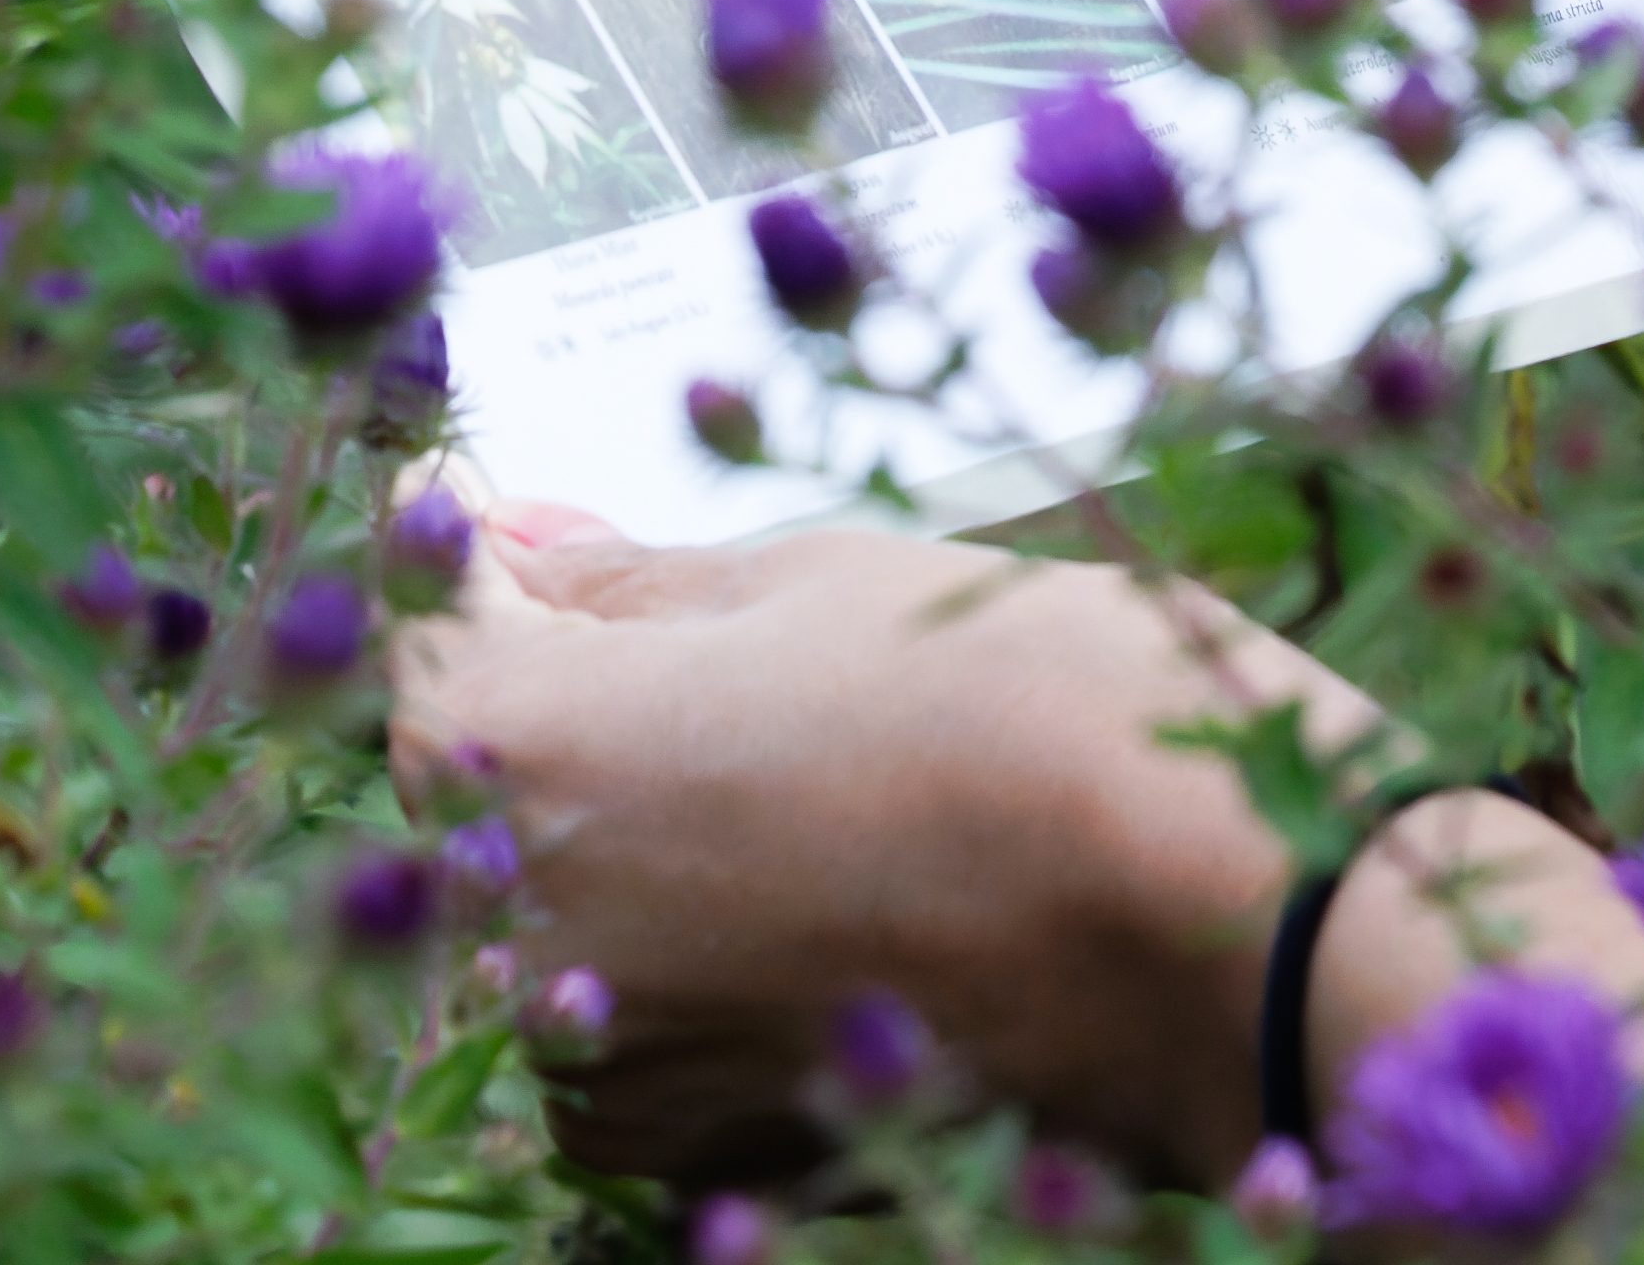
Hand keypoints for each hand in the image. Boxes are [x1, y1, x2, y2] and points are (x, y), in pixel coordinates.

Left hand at [384, 510, 1345, 1178]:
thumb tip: (520, 549)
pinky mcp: (699, 1147)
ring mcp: (608, 1061)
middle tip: (676, 622)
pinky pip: (635, 1019)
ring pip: (555, 906)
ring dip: (630, 826)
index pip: (422, 627)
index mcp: (524, 750)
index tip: (490, 496)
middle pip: (475, 776)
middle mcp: (522, 931)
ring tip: (795, 765)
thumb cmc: (1036, 713)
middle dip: (553, 686)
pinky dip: (692, 946)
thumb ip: (630, 582)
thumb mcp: (825, 578)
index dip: (459, 548)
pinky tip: (817, 879)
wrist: (1220, 931)